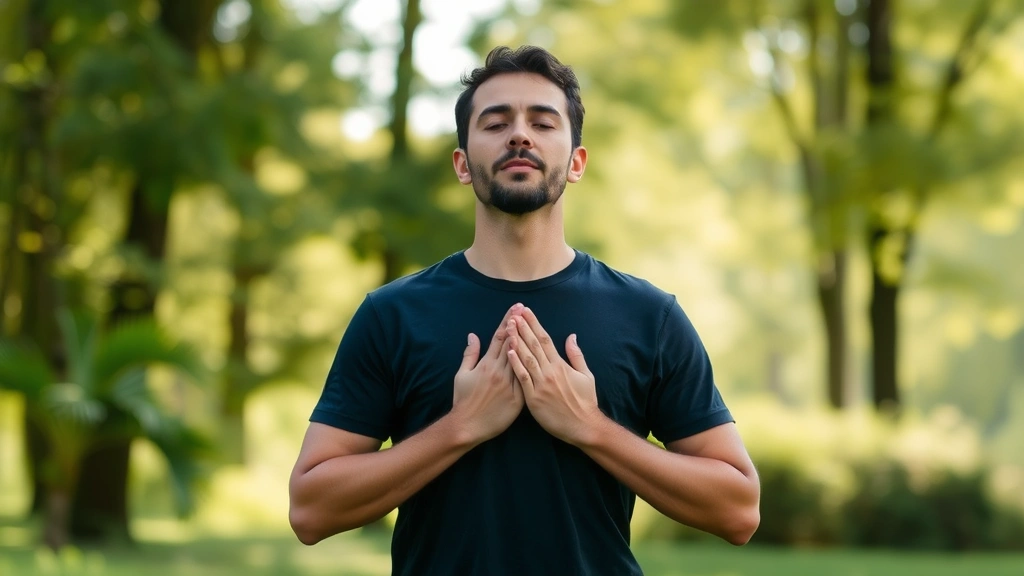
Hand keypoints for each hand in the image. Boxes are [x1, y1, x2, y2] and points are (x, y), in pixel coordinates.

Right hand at [452, 304, 525, 443]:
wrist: (468, 426)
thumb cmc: (463, 400)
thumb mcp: (461, 375)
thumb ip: (470, 354)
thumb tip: (473, 335)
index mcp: (486, 364)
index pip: (499, 338)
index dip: (507, 321)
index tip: (514, 309)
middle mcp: (499, 372)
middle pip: (512, 344)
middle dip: (519, 325)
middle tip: (526, 309)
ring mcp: (509, 385)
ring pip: (522, 359)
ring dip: (528, 341)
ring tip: (534, 325)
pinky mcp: (517, 399)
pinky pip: (527, 380)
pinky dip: (533, 368)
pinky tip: (541, 357)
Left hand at [506, 307, 601, 444]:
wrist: (583, 426)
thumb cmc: (585, 402)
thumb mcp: (586, 376)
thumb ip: (576, 355)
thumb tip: (571, 336)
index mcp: (560, 365)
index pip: (545, 339)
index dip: (534, 324)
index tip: (526, 312)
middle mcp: (550, 371)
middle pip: (533, 345)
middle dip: (522, 327)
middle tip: (513, 313)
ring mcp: (541, 384)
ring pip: (526, 358)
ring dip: (516, 340)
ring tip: (508, 326)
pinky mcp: (533, 398)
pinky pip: (522, 378)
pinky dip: (516, 364)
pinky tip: (509, 351)